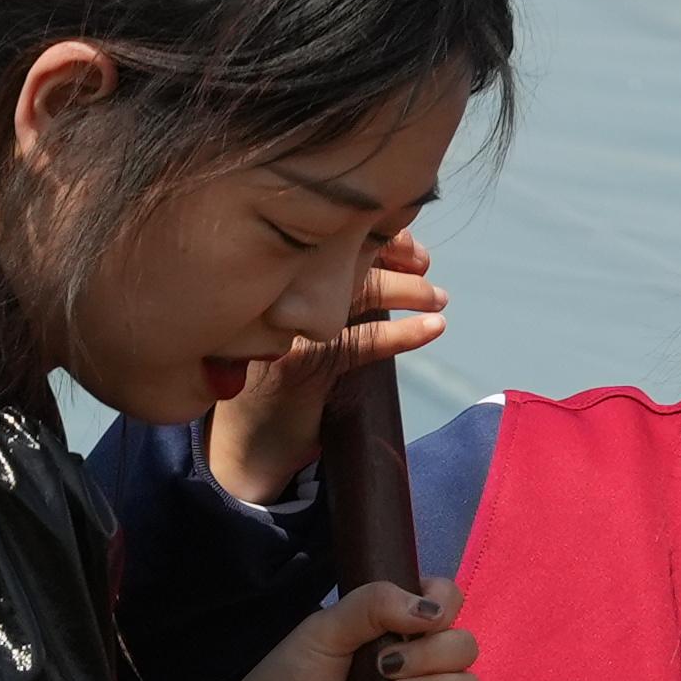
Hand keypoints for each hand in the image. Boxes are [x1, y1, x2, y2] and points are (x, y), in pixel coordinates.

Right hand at [205, 236, 446, 508]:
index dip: (370, 232)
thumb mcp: (289, 327)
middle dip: (394, 256)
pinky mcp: (298, 366)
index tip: (407, 244)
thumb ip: (319, 294)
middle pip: (342, 255)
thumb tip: (383, 260)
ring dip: (408, 291)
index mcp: (268, 274)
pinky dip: (403, 334)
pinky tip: (432, 328)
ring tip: (437, 298)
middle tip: (425, 267)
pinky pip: (361, 342)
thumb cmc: (269, 384)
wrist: (242, 447)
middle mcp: (270, 291)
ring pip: (356, 293)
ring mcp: (281, 327)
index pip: (325, 237)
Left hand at [211, 576, 480, 680]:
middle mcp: (413, 666)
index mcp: (391, 629)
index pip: (445, 603)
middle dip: (431, 653)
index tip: (419, 618)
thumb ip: (372, 605)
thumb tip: (433, 608)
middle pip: (463, 646)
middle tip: (382, 668)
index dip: (443, 604)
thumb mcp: (322, 632)